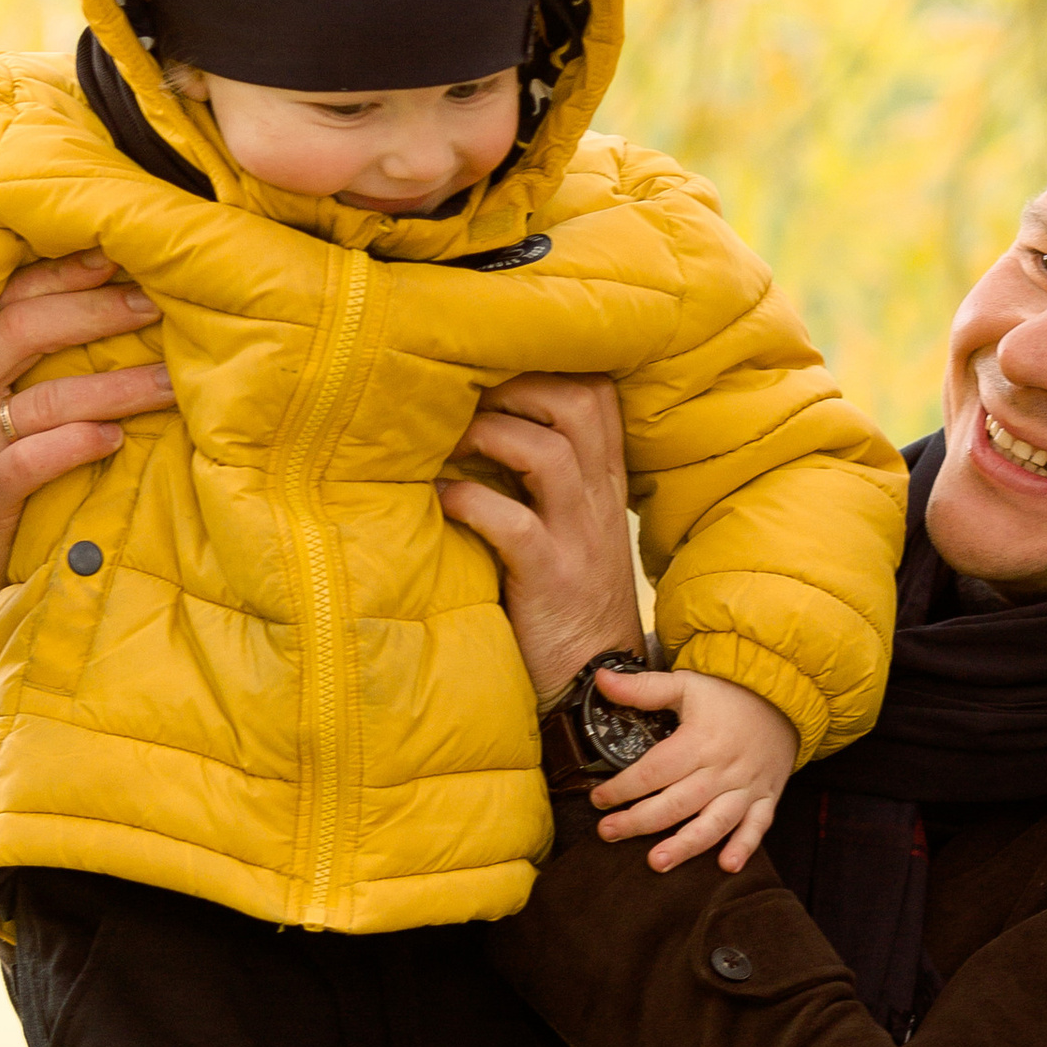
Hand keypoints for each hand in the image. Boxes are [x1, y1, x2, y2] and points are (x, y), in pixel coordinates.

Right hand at [0, 252, 174, 636]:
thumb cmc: (2, 468)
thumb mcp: (13, 406)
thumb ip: (50, 361)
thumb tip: (131, 302)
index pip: (10, 298)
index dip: (64, 274)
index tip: (120, 258)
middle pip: (23, 331)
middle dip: (96, 313)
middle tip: (157, 307)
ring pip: (44, 399)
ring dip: (117, 388)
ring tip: (173, 383)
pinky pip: (31, 462)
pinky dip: (77, 445)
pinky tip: (116, 441)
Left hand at [437, 373, 638, 706]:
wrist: (595, 680)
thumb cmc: (568, 598)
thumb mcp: (574, 527)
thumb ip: (547, 479)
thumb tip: (479, 424)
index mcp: (606, 482)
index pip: (598, 392)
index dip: (547, 365)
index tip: (494, 372)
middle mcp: (600, 499)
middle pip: (580, 402)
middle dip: (516, 387)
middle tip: (467, 404)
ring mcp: (578, 537)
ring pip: (549, 450)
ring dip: (489, 435)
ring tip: (450, 447)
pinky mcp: (550, 576)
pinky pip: (511, 520)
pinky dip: (467, 499)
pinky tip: (440, 500)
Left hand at [590, 668, 799, 873]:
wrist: (786, 695)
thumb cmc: (731, 694)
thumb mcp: (686, 684)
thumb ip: (642, 688)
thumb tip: (602, 679)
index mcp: (699, 741)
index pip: (654, 770)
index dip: (623, 787)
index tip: (599, 799)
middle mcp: (722, 769)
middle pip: (677, 803)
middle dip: (640, 821)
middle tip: (609, 833)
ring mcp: (746, 787)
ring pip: (714, 822)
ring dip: (686, 845)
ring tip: (657, 862)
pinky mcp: (766, 797)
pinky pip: (757, 827)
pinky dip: (744, 847)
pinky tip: (727, 866)